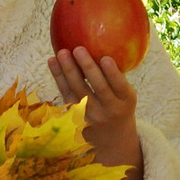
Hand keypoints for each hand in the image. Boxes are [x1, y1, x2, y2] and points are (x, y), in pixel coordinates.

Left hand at [51, 47, 142, 179]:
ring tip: (62, 52)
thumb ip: (116, 76)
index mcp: (126, 101)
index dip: (112, 73)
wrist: (112, 139)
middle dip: (87, 68)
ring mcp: (90, 115)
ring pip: (77, 92)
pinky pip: (65, 94)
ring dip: (68, 71)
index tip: (105, 58)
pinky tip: (53, 62)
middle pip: (97, 89)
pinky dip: (58, 77)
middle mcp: (109, 110)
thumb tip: (103, 39)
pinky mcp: (74, 116)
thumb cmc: (119, 106)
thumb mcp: (126, 95)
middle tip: (78, 49)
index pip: (119, 86)